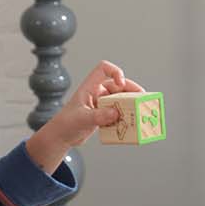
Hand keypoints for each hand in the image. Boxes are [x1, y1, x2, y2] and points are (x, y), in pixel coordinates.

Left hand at [25, 61, 143, 172]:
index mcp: (89, 86)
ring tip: (140, 111)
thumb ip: (98, 116)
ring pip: (120, 99)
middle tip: (143, 98)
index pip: (104, 69)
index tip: (121, 83)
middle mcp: (97, 92)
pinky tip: (130, 123)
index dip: (115, 72)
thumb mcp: (82, 119)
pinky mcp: (104, 115)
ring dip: (130, 104)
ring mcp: (101, 104)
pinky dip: (125, 116)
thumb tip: (116, 113)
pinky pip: (118, 112)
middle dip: (131, 90)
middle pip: (118, 85)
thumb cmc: (66, 124)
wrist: (61, 137)